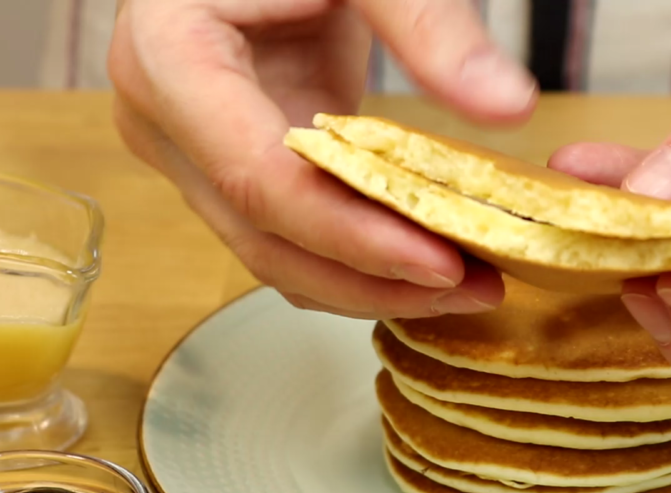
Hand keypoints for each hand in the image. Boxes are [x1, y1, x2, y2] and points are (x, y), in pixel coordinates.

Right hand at [107, 0, 537, 317]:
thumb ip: (430, 25)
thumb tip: (510, 107)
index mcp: (168, 55)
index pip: (257, 177)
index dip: (351, 235)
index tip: (442, 260)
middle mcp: (160, 120)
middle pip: (263, 238)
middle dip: (372, 279)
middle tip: (477, 289)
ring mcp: (185, 153)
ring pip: (271, 255)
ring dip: (367, 284)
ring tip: (466, 285)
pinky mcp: (222, 167)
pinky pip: (285, 235)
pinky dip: (353, 259)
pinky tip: (424, 261)